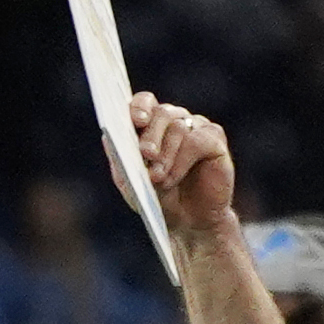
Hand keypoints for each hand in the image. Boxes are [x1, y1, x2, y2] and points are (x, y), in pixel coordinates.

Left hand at [126, 90, 237, 241]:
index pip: (144, 102)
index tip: (136, 120)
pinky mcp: (215, 141)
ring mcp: (197, 127)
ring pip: (178, 128)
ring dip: (164, 155)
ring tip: (156, 179)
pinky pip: (196, 142)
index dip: (139, 106)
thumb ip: (120, 159)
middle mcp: (175, 120)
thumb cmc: (157, 198)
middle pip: (162, 113)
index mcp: (152, 125)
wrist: (189, 221)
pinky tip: (170, 179)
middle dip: (150, 135)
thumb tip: (108, 137)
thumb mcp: (131, 182)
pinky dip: (180, 163)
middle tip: (144, 154)